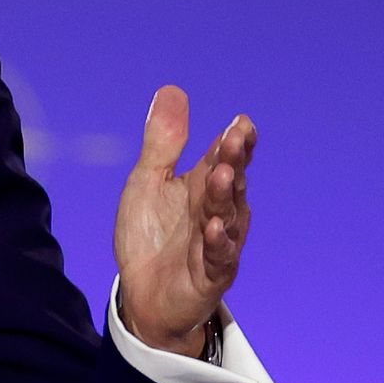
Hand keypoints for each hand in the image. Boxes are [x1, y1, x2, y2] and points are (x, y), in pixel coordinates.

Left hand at [114, 87, 255, 356]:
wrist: (142, 293)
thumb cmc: (151, 234)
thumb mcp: (148, 181)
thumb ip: (163, 142)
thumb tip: (172, 89)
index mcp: (204, 186)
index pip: (223, 157)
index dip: (234, 141)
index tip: (241, 122)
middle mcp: (218, 211)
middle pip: (230, 182)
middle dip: (234, 160)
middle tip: (237, 137)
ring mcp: (218, 243)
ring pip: (228, 216)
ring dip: (226, 196)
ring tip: (224, 174)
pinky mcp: (211, 274)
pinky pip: (218, 256)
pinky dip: (218, 242)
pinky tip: (214, 227)